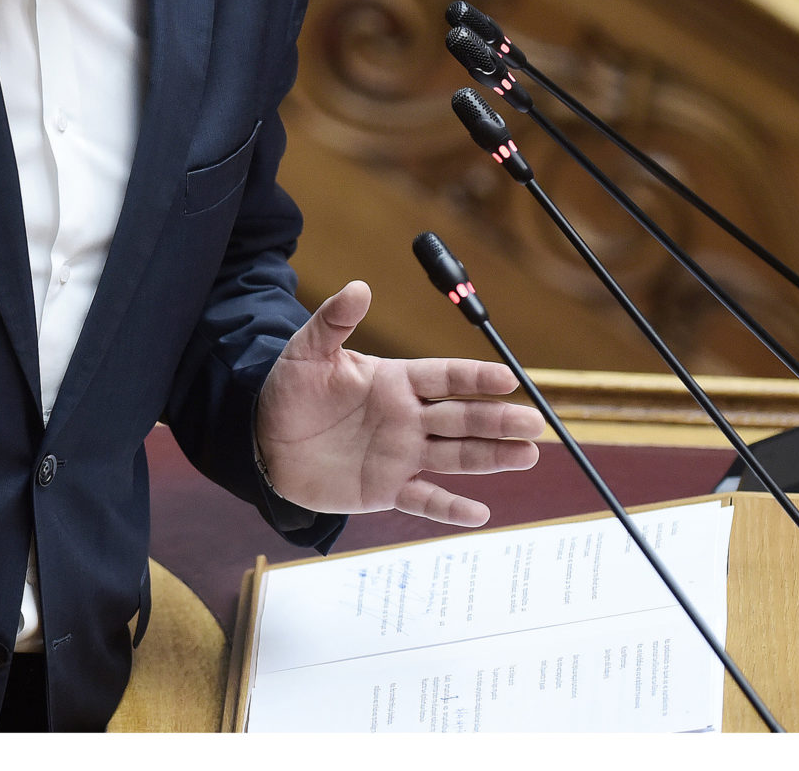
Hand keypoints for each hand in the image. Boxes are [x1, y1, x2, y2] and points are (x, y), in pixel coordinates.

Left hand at [255, 281, 543, 524]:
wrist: (264, 443)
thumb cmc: (289, 392)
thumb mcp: (307, 352)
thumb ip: (333, 322)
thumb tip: (359, 286)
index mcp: (395, 382)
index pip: (445, 377)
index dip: (476, 377)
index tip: (508, 377)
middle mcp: (408, 418)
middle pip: (462, 418)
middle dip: (498, 420)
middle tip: (534, 423)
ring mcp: (401, 455)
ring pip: (455, 457)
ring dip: (491, 458)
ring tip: (527, 455)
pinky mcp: (387, 490)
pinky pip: (425, 500)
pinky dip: (450, 508)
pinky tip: (480, 513)